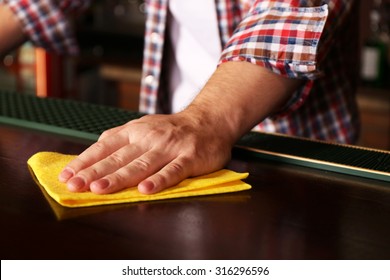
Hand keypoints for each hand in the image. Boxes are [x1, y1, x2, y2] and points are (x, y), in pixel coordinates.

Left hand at [58, 111, 232, 193]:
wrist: (209, 120)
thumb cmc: (173, 128)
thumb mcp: (143, 126)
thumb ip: (120, 138)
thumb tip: (94, 149)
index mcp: (135, 131)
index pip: (104, 147)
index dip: (84, 162)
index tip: (67, 176)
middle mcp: (149, 138)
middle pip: (118, 157)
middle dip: (94, 172)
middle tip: (75, 186)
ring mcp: (169, 148)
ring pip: (141, 164)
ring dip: (120, 177)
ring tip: (101, 189)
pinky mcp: (190, 157)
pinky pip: (173, 170)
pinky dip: (160, 180)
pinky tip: (146, 190)